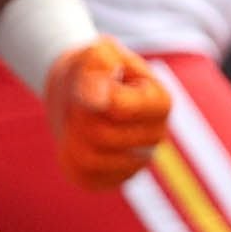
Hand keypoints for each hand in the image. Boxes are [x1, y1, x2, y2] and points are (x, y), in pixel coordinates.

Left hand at [43, 36, 170, 188]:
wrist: (82, 89)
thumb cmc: (94, 68)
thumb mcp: (96, 52)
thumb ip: (98, 67)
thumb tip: (98, 99)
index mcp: (160, 102)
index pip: (120, 109)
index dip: (94, 93)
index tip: (89, 80)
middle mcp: (155, 137)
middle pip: (101, 134)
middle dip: (79, 113)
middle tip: (81, 98)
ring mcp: (137, 162)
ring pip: (90, 159)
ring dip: (72, 133)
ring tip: (79, 117)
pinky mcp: (113, 179)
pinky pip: (84, 176)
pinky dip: (69, 155)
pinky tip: (77, 138)